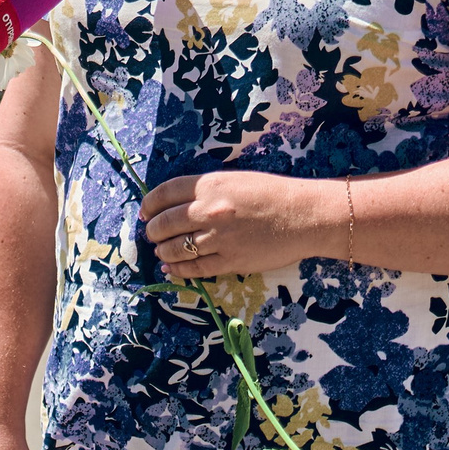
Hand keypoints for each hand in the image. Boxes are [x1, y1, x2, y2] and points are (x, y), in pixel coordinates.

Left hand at [140, 170, 324, 278]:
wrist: (303, 216)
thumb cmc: (272, 193)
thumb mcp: (234, 179)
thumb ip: (205, 190)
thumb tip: (176, 204)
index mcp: (210, 185)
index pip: (165, 193)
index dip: (149, 203)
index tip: (145, 212)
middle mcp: (209, 211)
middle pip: (165, 223)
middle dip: (153, 230)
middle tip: (152, 234)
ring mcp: (219, 238)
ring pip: (176, 248)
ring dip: (163, 251)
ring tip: (161, 251)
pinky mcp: (230, 261)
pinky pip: (196, 268)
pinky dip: (179, 270)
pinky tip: (172, 269)